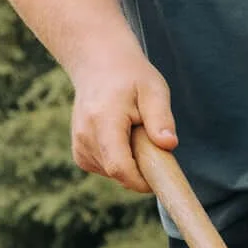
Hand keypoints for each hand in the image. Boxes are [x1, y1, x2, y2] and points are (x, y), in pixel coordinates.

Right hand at [69, 48, 176, 190]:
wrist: (99, 66)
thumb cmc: (131, 77)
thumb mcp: (154, 90)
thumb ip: (160, 118)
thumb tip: (168, 144)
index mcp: (103, 121)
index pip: (118, 166)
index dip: (140, 181)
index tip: (159, 178)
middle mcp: (85, 136)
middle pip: (117, 173)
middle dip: (140, 168)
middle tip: (150, 139)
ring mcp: (79, 146)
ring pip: (112, 174)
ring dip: (130, 162)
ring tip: (132, 132)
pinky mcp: (79, 153)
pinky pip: (105, 169)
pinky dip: (119, 160)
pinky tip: (121, 138)